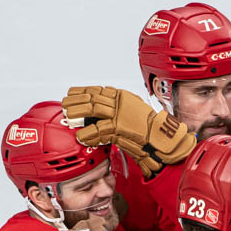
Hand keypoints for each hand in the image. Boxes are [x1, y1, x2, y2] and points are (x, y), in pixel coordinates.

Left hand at [62, 86, 196, 178]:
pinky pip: (100, 129)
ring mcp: (120, 114)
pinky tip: (81, 136)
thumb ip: (119, 112)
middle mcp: (121, 102)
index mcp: (124, 97)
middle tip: (65, 104)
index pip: (99, 90)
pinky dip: (89, 134)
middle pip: (93, 98)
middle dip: (76, 101)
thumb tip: (102, 115)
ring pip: (93, 109)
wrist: (164, 139)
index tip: (72, 93)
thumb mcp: (133, 115)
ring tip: (68, 117)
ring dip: (78, 113)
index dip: (83, 91)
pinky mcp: (120, 126)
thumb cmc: (152, 131)